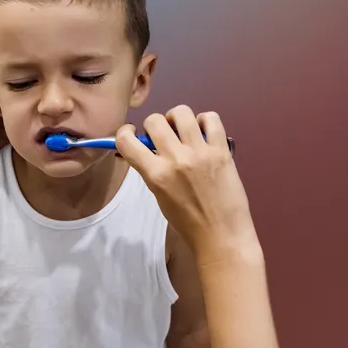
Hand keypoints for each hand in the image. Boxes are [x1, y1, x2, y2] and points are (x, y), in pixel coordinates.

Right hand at [115, 106, 256, 265]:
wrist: (220, 234)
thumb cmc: (186, 221)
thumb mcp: (159, 196)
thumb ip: (151, 170)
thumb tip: (144, 149)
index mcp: (156, 175)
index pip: (127, 141)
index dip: (124, 133)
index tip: (132, 134)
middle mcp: (176, 159)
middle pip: (155, 121)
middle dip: (154, 125)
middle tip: (162, 136)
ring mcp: (201, 152)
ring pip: (182, 112)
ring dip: (177, 118)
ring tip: (183, 130)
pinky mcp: (222, 150)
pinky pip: (211, 118)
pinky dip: (204, 121)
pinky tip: (203, 133)